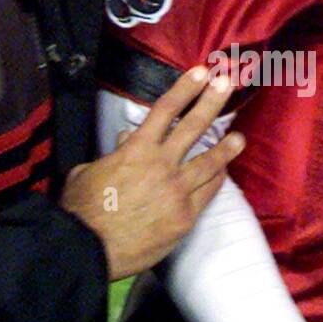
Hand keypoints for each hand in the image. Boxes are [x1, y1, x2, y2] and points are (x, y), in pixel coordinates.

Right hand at [61, 67, 243, 279]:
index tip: (201, 72)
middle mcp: (162, 164)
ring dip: (226, 149)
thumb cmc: (83, 210)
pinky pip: (207, 194)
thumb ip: (113, 154)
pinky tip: (223, 174)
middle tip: (228, 84)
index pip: (165, 110)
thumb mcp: (88, 172)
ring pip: (210, 163)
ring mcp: (177, 191)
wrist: (90, 248)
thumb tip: (127, 139)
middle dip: (212, 102)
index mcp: (137, 149)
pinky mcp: (185, 217)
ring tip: (240, 138)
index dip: (185, 88)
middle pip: (194, 127)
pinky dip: (216, 181)